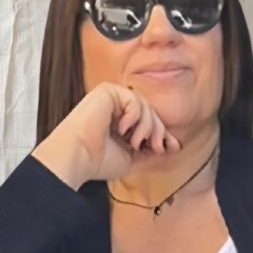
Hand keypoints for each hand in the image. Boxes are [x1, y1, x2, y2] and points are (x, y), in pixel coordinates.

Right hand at [33, 81, 182, 189]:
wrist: (78, 157)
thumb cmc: (98, 161)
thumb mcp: (132, 158)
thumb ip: (151, 151)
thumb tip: (174, 146)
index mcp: (119, 123)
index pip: (148, 122)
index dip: (162, 134)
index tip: (172, 147)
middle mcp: (115, 109)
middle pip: (150, 113)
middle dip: (158, 131)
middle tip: (157, 147)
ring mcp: (111, 98)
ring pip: (144, 106)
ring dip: (146, 127)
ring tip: (135, 143)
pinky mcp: (107, 91)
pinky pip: (134, 99)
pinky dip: (134, 116)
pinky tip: (122, 130)